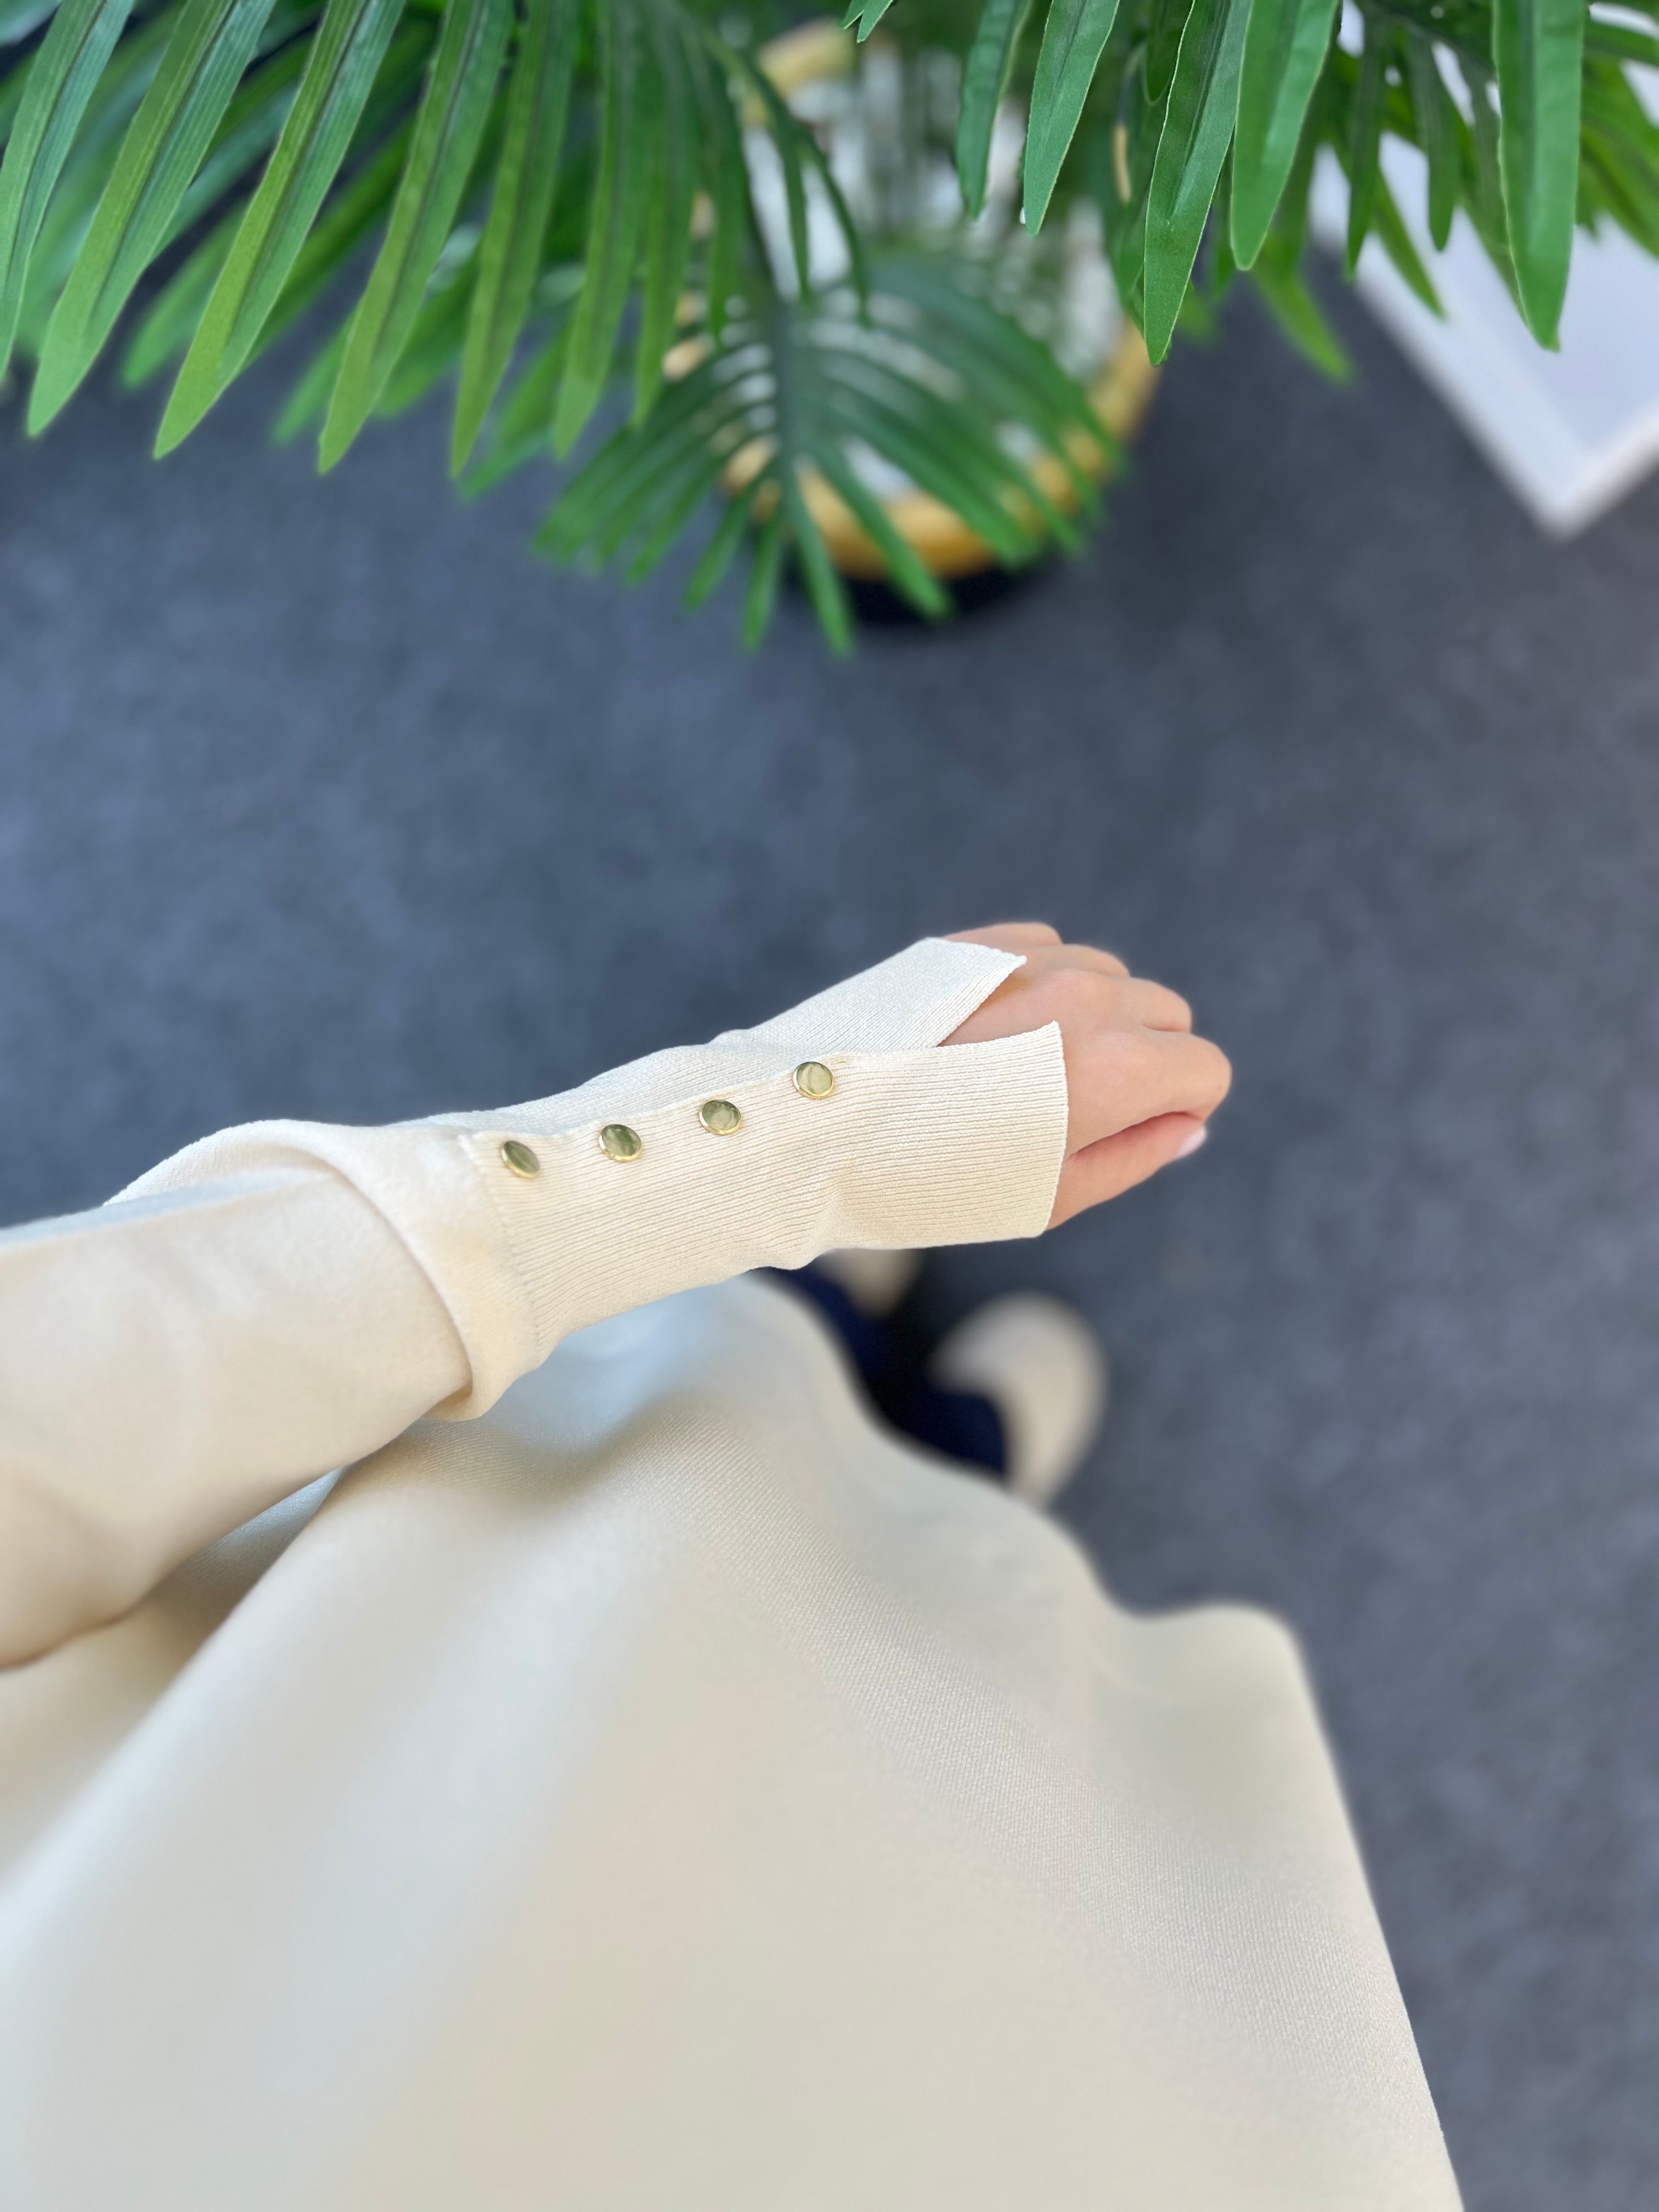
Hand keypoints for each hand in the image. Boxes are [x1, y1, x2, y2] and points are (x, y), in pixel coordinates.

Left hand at [944, 923, 1230, 1227]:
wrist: (820, 1121)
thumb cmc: (936, 1176)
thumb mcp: (1050, 1194)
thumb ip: (1137, 1156)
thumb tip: (1188, 1127)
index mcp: (1119, 1067)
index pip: (1206, 1069)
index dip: (1177, 1107)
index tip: (1126, 1129)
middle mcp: (1090, 997)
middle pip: (1168, 1015)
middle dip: (1144, 1059)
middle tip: (1070, 1106)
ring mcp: (1036, 960)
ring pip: (1111, 978)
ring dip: (1091, 1017)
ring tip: (1019, 1070)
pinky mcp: (984, 943)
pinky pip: (1051, 951)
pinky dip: (1041, 986)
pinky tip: (988, 1032)